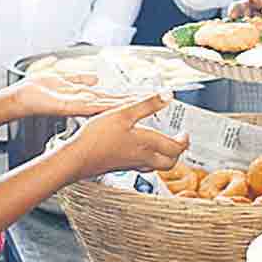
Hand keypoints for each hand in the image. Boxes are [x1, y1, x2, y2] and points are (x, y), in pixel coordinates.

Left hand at [16, 73, 139, 118]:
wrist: (21, 98)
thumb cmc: (39, 91)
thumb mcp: (64, 79)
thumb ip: (81, 78)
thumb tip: (95, 77)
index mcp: (82, 96)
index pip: (108, 97)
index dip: (126, 98)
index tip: (143, 97)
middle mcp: (82, 102)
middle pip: (111, 103)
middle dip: (129, 103)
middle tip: (149, 103)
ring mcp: (77, 105)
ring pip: (103, 105)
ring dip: (120, 106)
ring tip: (138, 106)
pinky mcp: (69, 106)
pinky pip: (88, 105)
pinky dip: (101, 106)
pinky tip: (113, 106)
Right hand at [63, 93, 189, 179]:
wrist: (77, 159)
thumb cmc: (97, 138)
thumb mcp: (123, 113)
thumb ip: (147, 105)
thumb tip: (168, 95)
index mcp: (147, 143)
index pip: (175, 148)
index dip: (183, 141)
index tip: (184, 133)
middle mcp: (142, 157)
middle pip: (169, 162)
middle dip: (177, 153)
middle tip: (178, 142)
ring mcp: (131, 164)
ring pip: (156, 166)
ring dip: (164, 158)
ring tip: (162, 146)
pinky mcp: (120, 166)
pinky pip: (141, 166)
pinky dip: (147, 160)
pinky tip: (139, 151)